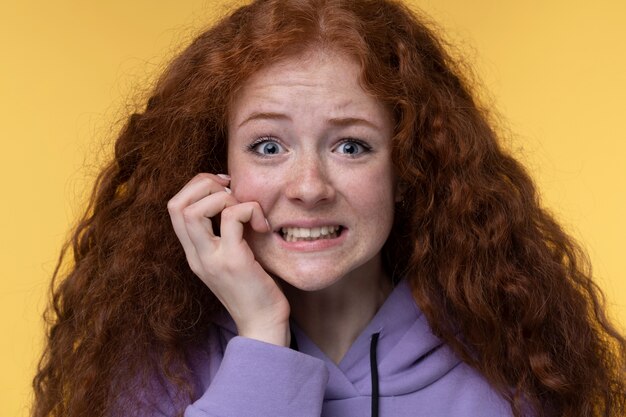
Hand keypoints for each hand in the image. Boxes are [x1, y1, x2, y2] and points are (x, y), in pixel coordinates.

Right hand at [167, 173, 289, 345]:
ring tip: (246, 209)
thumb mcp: (234, 257)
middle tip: (231, 190)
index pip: (174, 209)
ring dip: (223, 197)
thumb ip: (225, 234)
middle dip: (203, 184)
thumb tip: (234, 199)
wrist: (264, 325)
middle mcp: (197, 256)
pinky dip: (248, 209)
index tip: (224, 189)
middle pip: (176, 205)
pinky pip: (231, 217)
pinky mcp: (233, 262)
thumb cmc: (256, 289)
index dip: (195, 188)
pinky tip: (262, 225)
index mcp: (195, 254)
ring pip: (194, 210)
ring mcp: (211, 260)